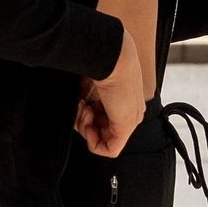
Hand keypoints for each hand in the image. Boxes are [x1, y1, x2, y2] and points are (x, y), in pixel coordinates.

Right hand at [74, 28, 143, 156]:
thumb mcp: (91, 81)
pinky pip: (110, 150)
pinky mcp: (126, 126)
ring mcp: (130, 119)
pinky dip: (93, 142)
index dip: (86, 115)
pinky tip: (88, 122)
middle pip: (102, 130)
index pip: (102, 118)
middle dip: (84, 122)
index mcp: (123, 99)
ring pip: (104, 139)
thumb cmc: (101, 62)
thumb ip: (87, 96)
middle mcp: (129, 110)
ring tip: (83, 108)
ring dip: (85, 128)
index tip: (80, 100)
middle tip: (80, 105)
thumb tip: (77, 104)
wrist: (113, 56)